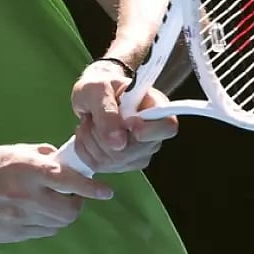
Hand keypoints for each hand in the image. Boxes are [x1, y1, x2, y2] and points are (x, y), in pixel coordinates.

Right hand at [0, 143, 113, 243]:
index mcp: (28, 170)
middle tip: (71, 197)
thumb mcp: (15, 151)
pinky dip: (46, 223)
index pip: (68, 180)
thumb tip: (65, 161)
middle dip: (75, 204)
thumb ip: (43, 155)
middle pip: (69, 211)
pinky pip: (43, 232)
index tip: (106, 191)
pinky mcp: (15, 234)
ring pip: (58, 224)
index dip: (90, 187)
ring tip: (50, 203)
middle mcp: (27, 196)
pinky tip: (35, 212)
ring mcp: (20, 218)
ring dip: (61, 214)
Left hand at [70, 60, 178, 174]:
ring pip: (115, 160)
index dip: (148, 131)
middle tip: (94, 115)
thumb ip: (107, 112)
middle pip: (135, 150)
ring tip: (90, 122)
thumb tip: (118, 143)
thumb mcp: (97, 89)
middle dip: (105, 134)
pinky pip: (101, 166)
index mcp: (156, 107)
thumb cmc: (99, 87)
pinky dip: (85, 150)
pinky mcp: (123, 164)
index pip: (168, 126)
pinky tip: (87, 134)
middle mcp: (153, 134)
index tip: (127, 123)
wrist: (90, 97)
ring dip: (91, 140)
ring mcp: (140, 152)